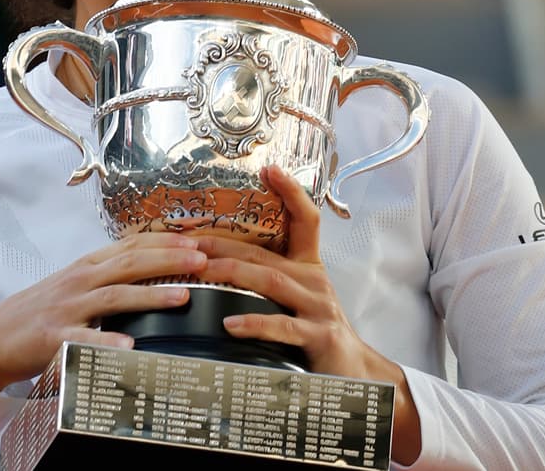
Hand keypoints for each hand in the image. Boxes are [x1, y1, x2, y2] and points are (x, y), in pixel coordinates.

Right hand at [0, 232, 205, 392]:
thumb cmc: (41, 310)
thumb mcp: (75, 284)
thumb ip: (109, 274)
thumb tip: (153, 269)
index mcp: (88, 266)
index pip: (132, 244)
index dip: (166, 241)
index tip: (197, 239)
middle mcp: (80, 281)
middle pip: (130, 263)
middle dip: (169, 260)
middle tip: (203, 260)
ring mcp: (67, 308)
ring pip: (114, 297)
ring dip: (151, 296)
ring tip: (183, 297)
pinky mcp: (54, 338)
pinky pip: (85, 340)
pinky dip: (108, 343)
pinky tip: (131, 348)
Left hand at [193, 165, 422, 464]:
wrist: (357, 375)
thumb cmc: (316, 335)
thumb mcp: (296, 300)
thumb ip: (267, 281)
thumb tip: (218, 262)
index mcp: (308, 267)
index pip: (305, 219)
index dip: (290, 192)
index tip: (268, 169)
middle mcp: (314, 280)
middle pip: (266, 252)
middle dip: (223, 242)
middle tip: (187, 238)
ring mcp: (319, 307)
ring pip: (270, 280)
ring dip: (232, 272)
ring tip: (200, 269)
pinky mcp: (319, 336)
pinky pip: (282, 326)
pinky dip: (254, 323)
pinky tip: (228, 323)